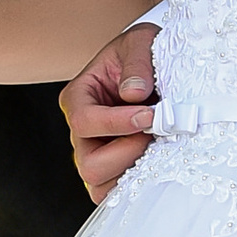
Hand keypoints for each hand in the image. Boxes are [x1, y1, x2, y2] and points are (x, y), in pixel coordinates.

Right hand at [63, 18, 160, 202]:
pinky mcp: (113, 169)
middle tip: (156, 134)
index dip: (117, 123)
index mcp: (78, 97)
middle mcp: (81, 131)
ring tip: (157, 146)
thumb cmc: (141, 53)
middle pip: (88, 164)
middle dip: (126, 154)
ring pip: (100, 186)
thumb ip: (137, 64)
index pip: (84, 121)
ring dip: (133, 171)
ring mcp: (95, 153)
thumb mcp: (140, 43)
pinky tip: (158, 160)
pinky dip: (137, 184)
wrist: (152, 66)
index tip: (151, 115)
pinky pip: (116, 192)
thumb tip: (134, 95)